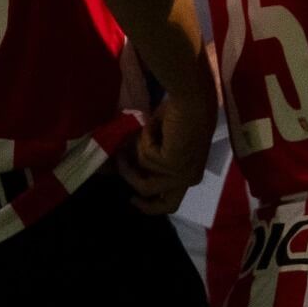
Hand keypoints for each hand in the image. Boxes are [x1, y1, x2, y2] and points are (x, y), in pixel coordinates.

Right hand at [117, 93, 214, 213]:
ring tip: (140, 133)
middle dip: (139, 194)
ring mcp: (183, 174)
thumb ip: (144, 161)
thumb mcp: (159, 144)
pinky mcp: (173, 164)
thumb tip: (115, 169)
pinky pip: (145, 157)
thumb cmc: (179, 116)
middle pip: (165, 206)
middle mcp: (190, 179)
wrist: (192, 100)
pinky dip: (144, 140)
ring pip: (143, 177)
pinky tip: (156, 126)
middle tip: (125, 177)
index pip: (171, 203)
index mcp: (191, 174)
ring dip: (135, 155)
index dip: (150, 205)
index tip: (133, 198)